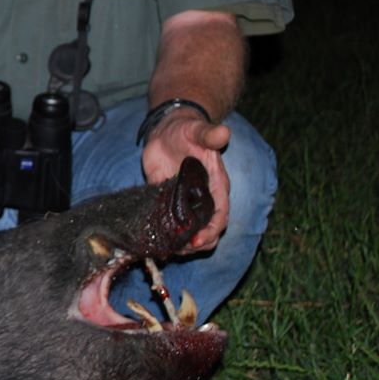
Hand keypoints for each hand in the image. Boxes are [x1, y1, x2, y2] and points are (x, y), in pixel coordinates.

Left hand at [140, 110, 230, 250]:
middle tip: (178, 249)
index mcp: (216, 187)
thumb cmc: (187, 130)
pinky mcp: (167, 202)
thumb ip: (209, 135)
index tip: (196, 241)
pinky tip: (154, 239)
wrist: (167, 130)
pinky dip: (165, 235)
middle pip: (207, 232)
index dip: (210, 232)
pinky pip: (170, 225)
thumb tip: (224, 132)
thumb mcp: (197, 130)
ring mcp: (185, 204)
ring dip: (181, 244)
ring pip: (190, 233)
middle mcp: (203, 199)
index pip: (220, 216)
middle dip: (196, 245)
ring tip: (166, 248)